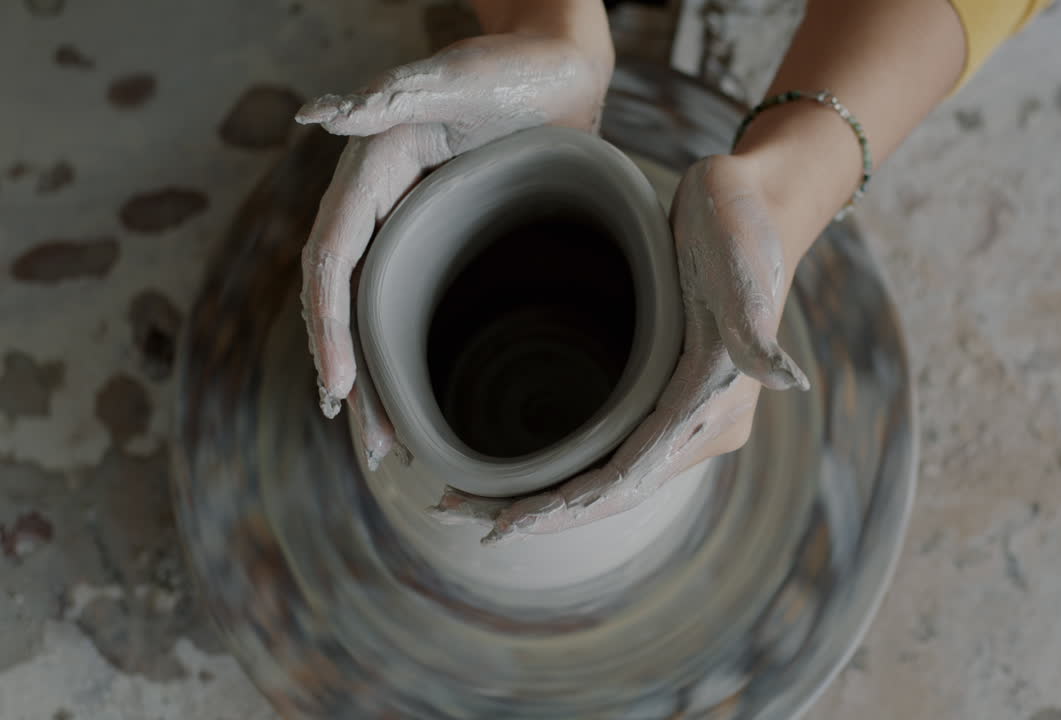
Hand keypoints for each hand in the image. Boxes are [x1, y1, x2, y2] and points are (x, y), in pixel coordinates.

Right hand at [296, 32, 610, 468]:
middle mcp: (383, 203)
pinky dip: (414, 353)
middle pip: (347, 302)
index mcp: (372, 171)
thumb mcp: (460, 77)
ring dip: (377, 378)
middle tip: (369, 446)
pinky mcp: (448, 239)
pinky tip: (424, 396)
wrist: (566, 67)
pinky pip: (419, 304)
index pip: (331, 261)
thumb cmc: (521, 65)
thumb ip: (391, 96)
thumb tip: (315, 115)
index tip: (337, 389)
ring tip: (386, 445)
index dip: (328, 329)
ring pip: (379, 313)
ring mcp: (415, 226)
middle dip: (349, 375)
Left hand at [437, 154, 810, 542]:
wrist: (759, 200)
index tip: (506, 524)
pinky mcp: (669, 394)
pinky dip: (566, 465)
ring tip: (472, 499)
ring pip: (609, 475)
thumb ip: (754, 329)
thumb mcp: (742, 269)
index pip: (628, 479)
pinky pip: (614, 447)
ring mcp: (685, 415)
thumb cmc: (743, 226)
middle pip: (612, 490)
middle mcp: (702, 427)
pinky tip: (523, 463)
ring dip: (545, 494)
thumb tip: (787, 378)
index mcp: (713, 408)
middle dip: (540, 510)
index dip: (566, 506)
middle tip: (462, 513)